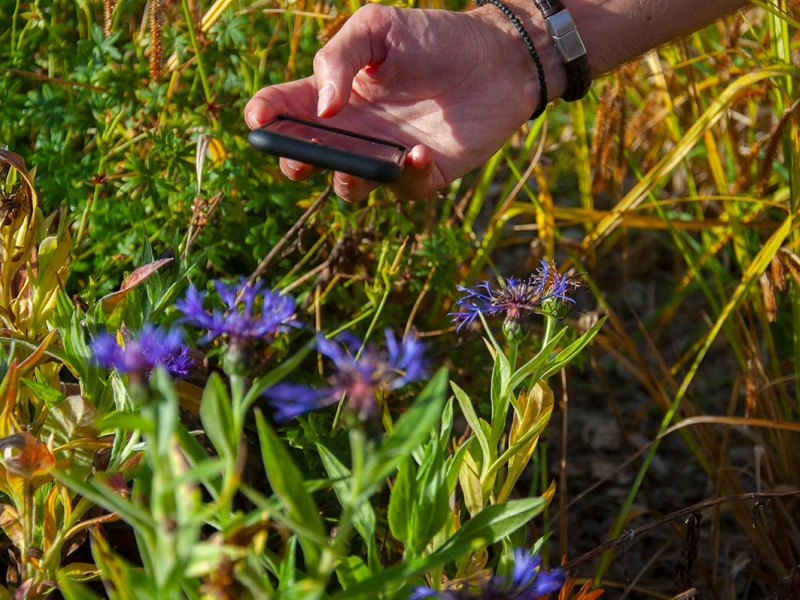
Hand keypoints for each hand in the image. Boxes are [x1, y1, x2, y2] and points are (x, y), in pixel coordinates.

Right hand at [244, 3, 553, 200]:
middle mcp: (354, 129)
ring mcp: (385, 155)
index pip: (285, 109)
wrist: (499, 59)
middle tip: (302, 155)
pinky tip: (418, 152)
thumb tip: (321, 107)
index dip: (264, 116)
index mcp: (335, 92)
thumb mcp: (378, 29)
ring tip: (361, 164)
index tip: (257, 120)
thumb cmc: (436, 38)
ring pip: (348, 186)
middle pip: (307, 157)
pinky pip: (402, 190)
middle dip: (295, 161)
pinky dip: (406, 176)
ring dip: (346, 180)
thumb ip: (338, 57)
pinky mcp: (422, 175)